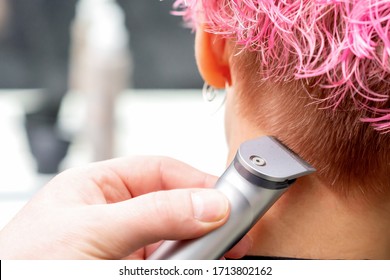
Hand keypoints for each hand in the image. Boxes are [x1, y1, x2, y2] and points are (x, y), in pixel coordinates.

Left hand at [0, 156, 250, 258]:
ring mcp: (124, 245)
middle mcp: (114, 214)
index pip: (159, 171)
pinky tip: (202, 260)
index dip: (195, 180)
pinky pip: (168, 259)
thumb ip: (153, 214)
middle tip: (232, 230)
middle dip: (204, 215)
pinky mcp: (130, 266)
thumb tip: (209, 204)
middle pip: (173, 204)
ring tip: (222, 249)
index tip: (224, 198)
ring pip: (176, 237)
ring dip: (200, 243)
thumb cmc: (23, 264)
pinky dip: (189, 260)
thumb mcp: (92, 230)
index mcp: (98, 187)